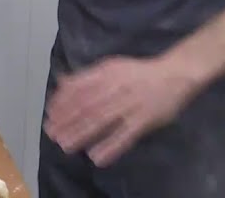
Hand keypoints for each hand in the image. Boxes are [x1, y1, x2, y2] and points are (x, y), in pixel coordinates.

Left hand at [43, 55, 197, 166]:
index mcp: (106, 73)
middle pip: (86, 106)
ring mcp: (130, 104)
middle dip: (66, 121)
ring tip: (66, 146)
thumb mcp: (111, 66)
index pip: (78, 88)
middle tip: (51, 134)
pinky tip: (96, 158)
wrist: (175, 74)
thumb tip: (62, 83)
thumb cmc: (139, 73)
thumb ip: (87, 76)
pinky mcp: (144, 120)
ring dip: (81, 134)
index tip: (50, 115)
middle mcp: (115, 87)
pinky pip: (125, 135)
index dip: (63, 103)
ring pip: (101, 121)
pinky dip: (110, 146)